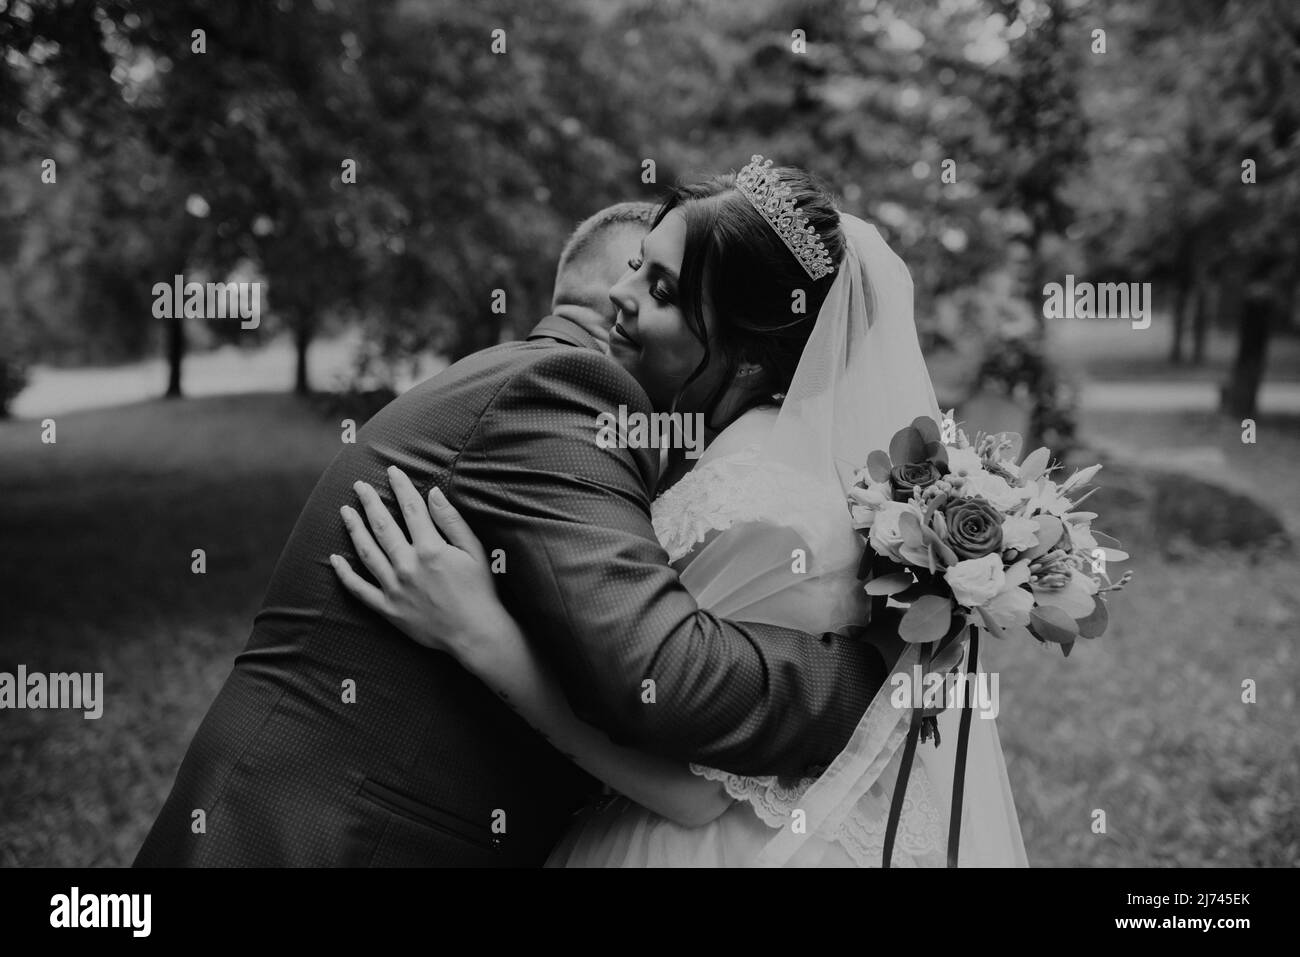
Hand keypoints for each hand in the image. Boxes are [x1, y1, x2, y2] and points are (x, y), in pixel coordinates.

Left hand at [330, 466, 506, 656]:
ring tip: (345, 511)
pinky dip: (345, 575)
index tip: (392, 470)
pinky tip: (335, 560)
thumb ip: (451, 521)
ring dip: (354, 529)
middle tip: (359, 485)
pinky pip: (359, 590)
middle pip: (382, 526)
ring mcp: (395, 588)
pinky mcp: (388, 609)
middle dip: (370, 502)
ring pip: (367, 552)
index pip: (411, 509)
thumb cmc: (480, 590)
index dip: (400, 487)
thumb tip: (434, 493)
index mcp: (430, 549)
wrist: (475, 633)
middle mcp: (408, 565)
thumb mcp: (474, 551)